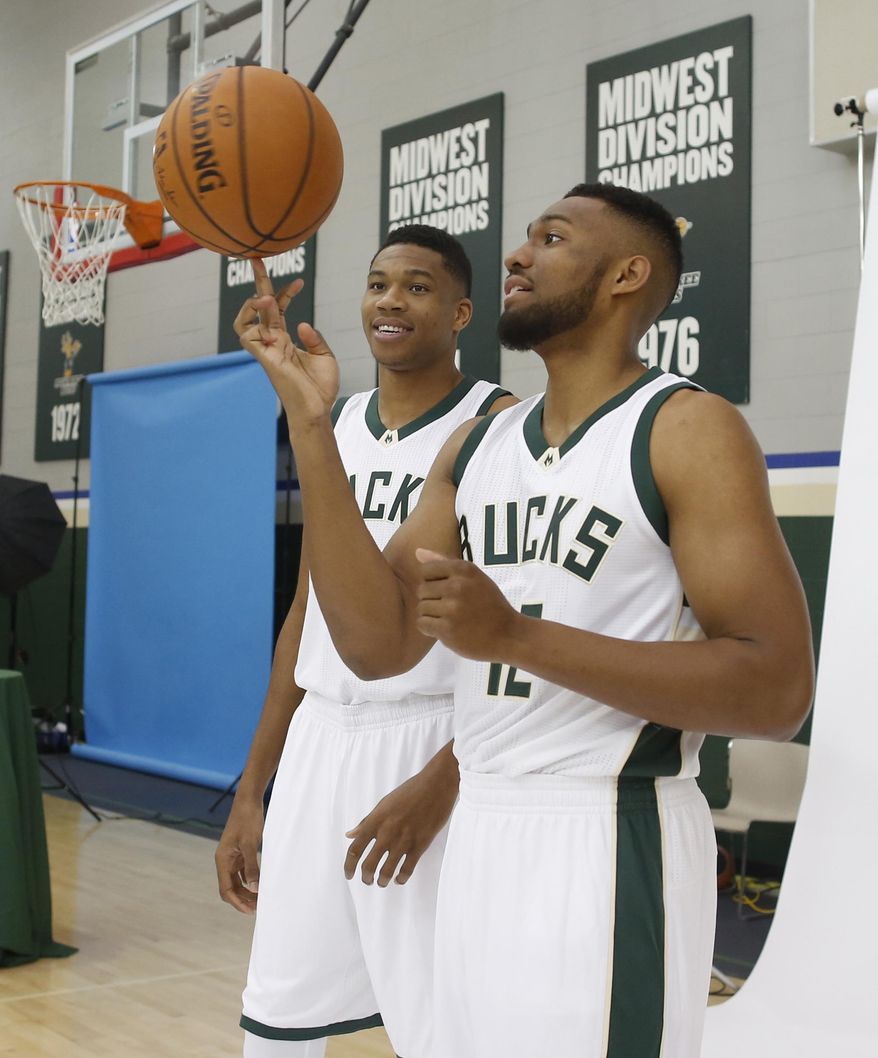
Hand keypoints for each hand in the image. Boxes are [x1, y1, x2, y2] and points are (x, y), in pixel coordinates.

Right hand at [215, 796, 263, 913]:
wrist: (249, 800)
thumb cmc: (248, 819)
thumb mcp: (250, 843)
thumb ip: (252, 866)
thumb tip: (254, 888)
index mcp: (222, 860)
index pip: (226, 890)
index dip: (237, 902)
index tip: (250, 911)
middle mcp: (225, 860)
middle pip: (230, 888)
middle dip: (243, 900)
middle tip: (259, 908)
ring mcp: (232, 857)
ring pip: (237, 881)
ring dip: (247, 892)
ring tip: (261, 899)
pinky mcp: (240, 852)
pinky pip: (243, 872)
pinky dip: (250, 880)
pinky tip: (261, 884)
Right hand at [233, 258, 338, 425]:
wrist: (318, 409)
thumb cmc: (320, 387)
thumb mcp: (324, 356)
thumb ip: (314, 337)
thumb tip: (302, 322)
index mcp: (285, 340)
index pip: (277, 309)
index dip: (285, 293)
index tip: (298, 281)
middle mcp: (272, 342)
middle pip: (258, 307)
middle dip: (258, 282)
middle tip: (257, 259)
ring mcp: (267, 349)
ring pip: (243, 321)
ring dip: (251, 304)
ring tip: (265, 297)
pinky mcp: (265, 358)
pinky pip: (247, 336)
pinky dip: (253, 322)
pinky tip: (268, 316)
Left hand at [344, 757, 458, 886]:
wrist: (436, 785)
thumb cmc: (410, 791)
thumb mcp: (384, 803)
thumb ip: (367, 821)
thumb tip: (350, 834)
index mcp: (376, 820)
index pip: (355, 848)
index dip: (349, 865)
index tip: (348, 875)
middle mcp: (387, 831)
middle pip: (369, 864)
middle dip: (366, 877)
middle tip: (367, 880)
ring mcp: (404, 839)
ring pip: (387, 870)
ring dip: (382, 880)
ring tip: (382, 882)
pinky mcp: (421, 844)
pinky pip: (407, 869)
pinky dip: (401, 878)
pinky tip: (399, 879)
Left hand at [415, 548, 518, 660]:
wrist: (508, 635)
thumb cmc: (490, 604)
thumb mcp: (474, 577)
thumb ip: (445, 563)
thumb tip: (418, 552)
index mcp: (464, 570)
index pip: (426, 570)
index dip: (432, 582)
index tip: (447, 591)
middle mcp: (457, 586)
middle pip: (421, 590)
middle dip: (432, 600)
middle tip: (450, 608)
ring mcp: (452, 608)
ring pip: (421, 608)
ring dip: (431, 615)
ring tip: (449, 619)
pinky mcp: (447, 629)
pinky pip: (422, 624)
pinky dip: (430, 628)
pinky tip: (445, 629)